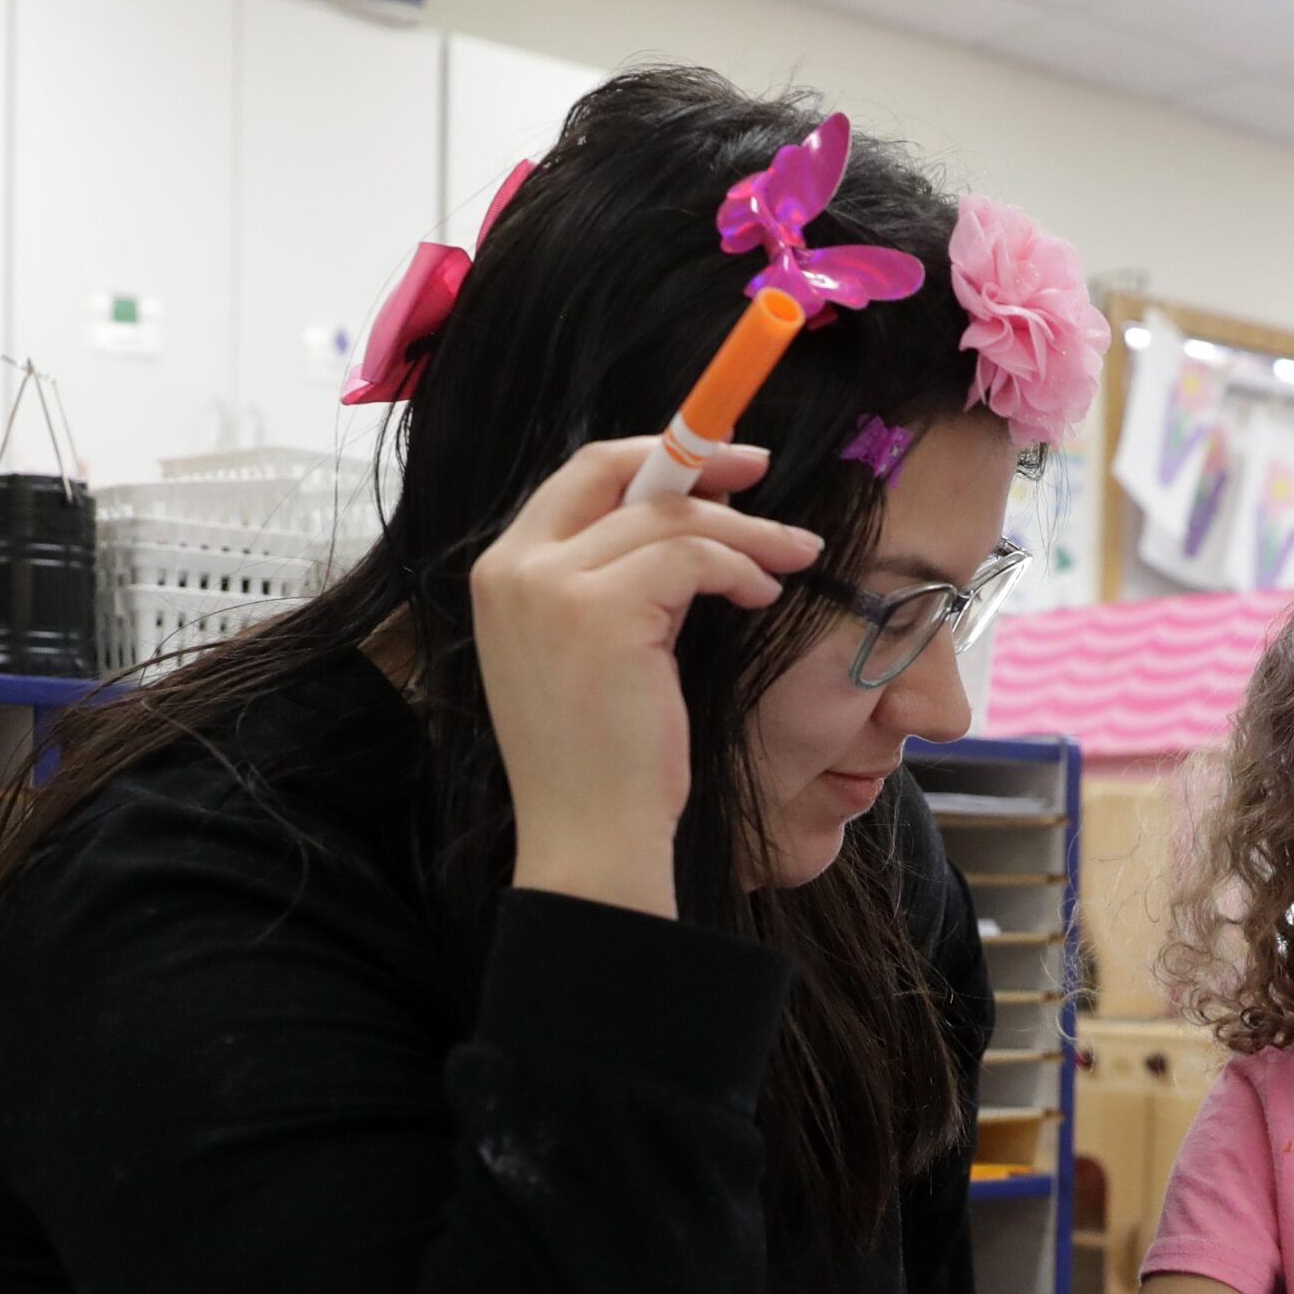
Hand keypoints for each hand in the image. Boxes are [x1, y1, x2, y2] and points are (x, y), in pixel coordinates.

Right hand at [467, 438, 826, 918]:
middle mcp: (513, 569)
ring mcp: (550, 587)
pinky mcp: (601, 611)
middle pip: (616, 474)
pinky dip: (740, 568)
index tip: (714, 464)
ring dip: (746, 531)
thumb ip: (612, 583)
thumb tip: (686, 528)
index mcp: (501, 574)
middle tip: (761, 470)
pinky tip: (762, 596)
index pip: (577, 477)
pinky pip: (692, 557)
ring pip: (669, 518)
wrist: (590, 836)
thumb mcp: (591, 652)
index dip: (651, 458)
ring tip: (792, 559)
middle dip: (700, 463)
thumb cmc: (601, 762)